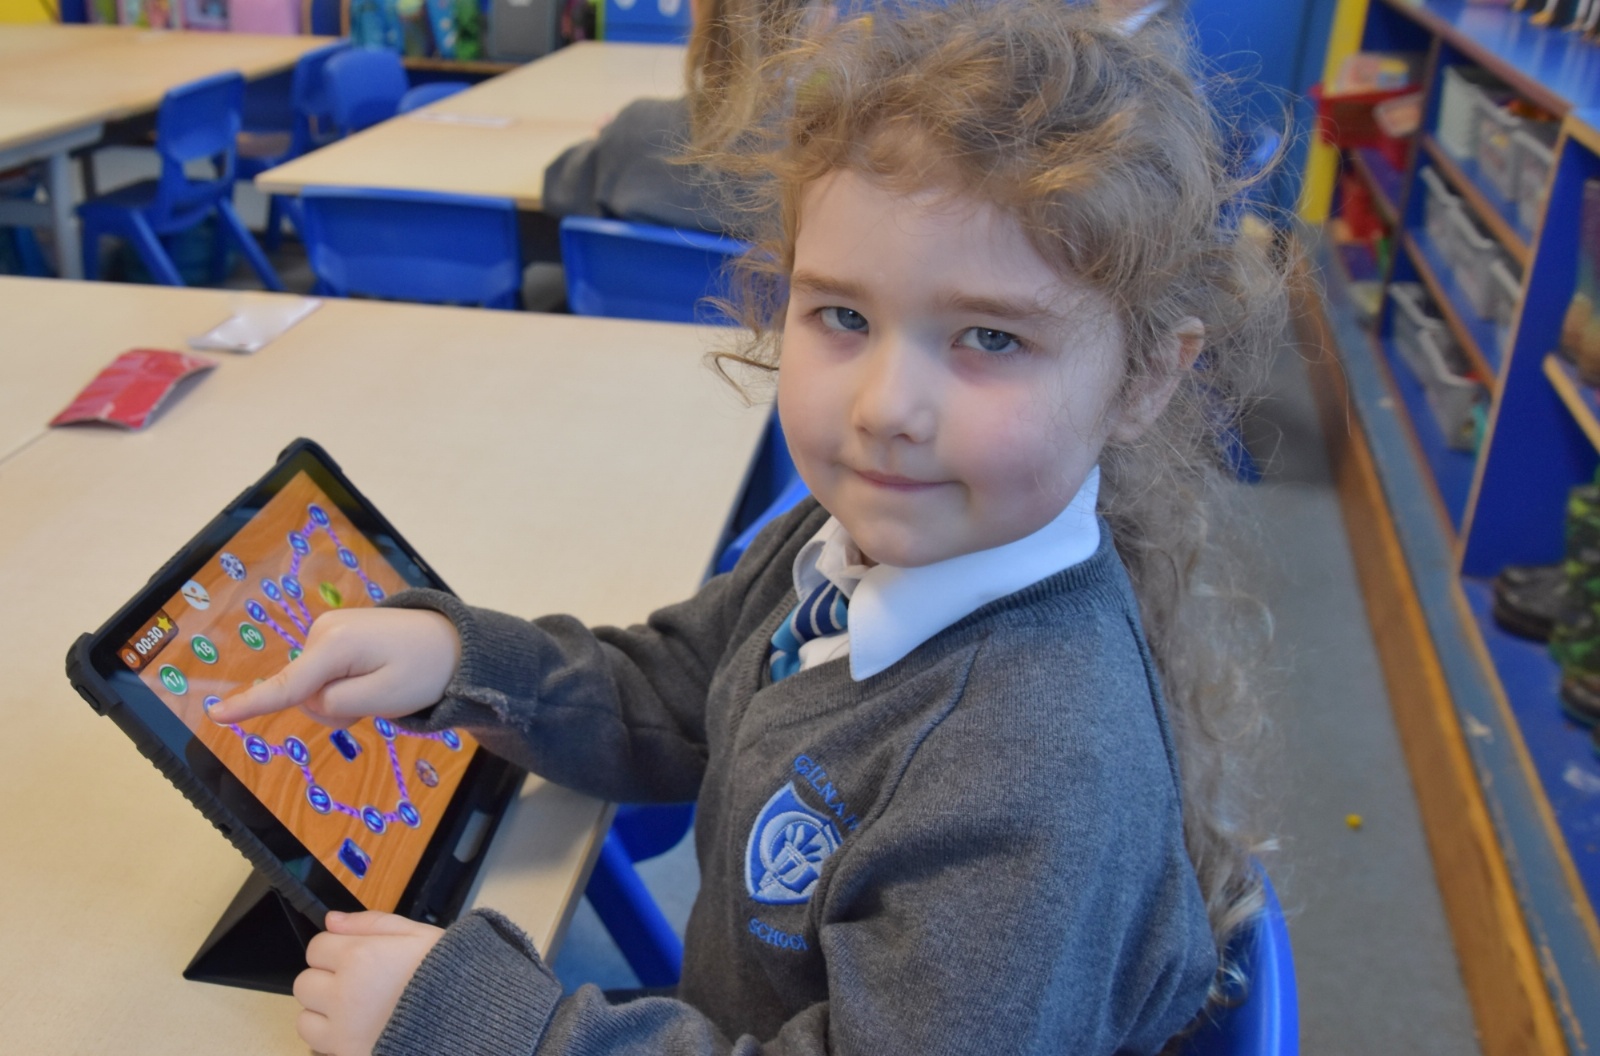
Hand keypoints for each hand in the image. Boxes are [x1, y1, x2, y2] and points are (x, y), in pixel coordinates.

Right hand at [210, 608, 459, 726]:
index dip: (250, 704)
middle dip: (335, 708)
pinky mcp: (334, 634)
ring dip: (342, 698)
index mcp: (336, 645)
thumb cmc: (426, 672)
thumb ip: (337, 705)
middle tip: (379, 698)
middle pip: (305, 694)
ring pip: (313, 688)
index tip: (215, 715)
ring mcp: (327, 630)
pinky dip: (344, 685)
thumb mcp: (385, 698)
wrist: (454, 643)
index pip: (286, 685)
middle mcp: (323, 631)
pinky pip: (323, 676)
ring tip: (381, 683)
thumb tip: (308, 700)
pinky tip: (373, 674)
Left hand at [294, 911, 444, 1055]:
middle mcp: (343, 994)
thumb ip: (371, 923)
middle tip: (358, 983)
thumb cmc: (448, 976)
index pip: (317, 947)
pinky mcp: (347, 1054)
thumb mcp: (417, 935)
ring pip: (305, 1017)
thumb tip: (332, 920)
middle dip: (326, 980)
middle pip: (305, 983)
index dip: (336, 949)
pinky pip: (317, 1045)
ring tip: (357, 1010)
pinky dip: (331, 1038)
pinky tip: (359, 1029)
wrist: (468, 1020)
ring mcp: (342, 1030)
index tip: (356, 956)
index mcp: (359, 957)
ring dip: (324, 1012)